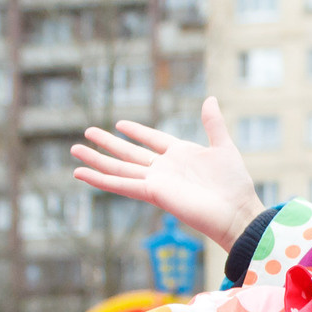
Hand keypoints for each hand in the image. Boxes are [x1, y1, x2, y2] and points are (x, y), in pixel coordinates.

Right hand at [72, 97, 261, 250]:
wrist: (237, 211)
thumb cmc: (235, 184)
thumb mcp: (224, 147)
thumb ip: (214, 124)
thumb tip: (210, 99)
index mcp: (181, 154)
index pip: (152, 139)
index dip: (136, 131)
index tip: (119, 123)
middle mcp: (165, 168)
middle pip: (129, 153)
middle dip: (108, 143)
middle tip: (87, 131)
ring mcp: (156, 181)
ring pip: (119, 168)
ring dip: (96, 160)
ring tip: (75, 150)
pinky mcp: (152, 193)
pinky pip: (121, 184)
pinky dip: (100, 180)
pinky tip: (81, 174)